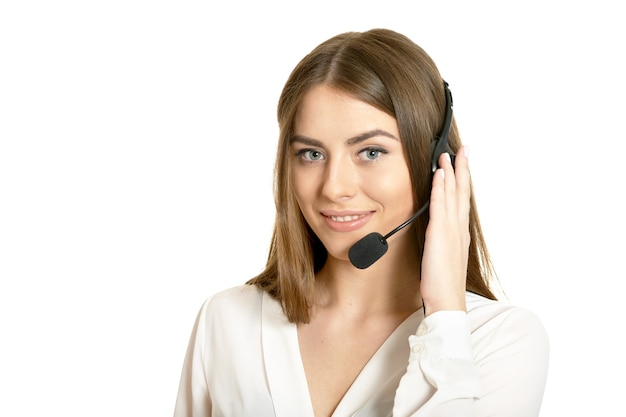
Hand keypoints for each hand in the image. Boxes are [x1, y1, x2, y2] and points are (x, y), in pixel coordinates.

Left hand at [420, 146, 470, 314]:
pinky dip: (441, 188)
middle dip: (462, 169)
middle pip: (462, 192)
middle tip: (463, 149)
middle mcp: (458, 228)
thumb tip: (438, 232)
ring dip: (451, 172)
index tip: (462, 164)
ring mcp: (451, 230)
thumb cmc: (443, 284)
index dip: (463, 181)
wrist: (446, 302)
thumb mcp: (444, 258)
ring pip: (453, 194)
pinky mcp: (440, 235)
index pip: (462, 201)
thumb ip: (442, 242)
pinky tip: (439, 174)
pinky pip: (440, 206)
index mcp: (460, 234)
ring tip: (449, 154)